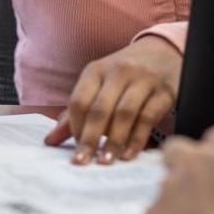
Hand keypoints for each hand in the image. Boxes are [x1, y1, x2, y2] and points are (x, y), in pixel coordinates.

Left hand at [44, 35, 181, 164]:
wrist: (163, 51)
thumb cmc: (124, 74)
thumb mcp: (98, 84)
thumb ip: (76, 112)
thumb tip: (49, 141)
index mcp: (96, 70)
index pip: (79, 100)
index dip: (75, 127)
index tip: (76, 149)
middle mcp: (119, 71)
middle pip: (100, 108)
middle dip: (90, 139)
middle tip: (84, 162)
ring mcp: (143, 80)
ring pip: (124, 113)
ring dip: (114, 141)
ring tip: (106, 161)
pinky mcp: (164, 91)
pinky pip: (148, 117)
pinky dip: (137, 139)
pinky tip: (128, 154)